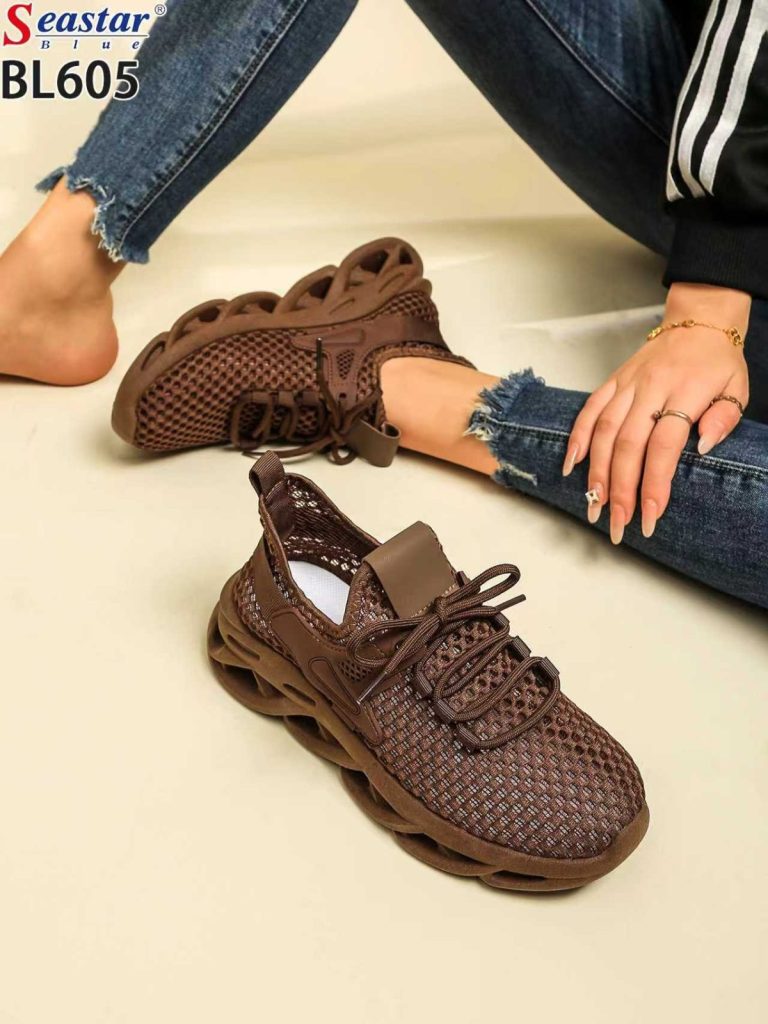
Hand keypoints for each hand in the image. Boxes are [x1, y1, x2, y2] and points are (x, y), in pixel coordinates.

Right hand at [562, 283, 749, 542]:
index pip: (665, 445)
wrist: (698, 320)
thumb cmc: (717, 361)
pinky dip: (577, 438)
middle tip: (617, 522)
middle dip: (620, 489)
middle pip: (628, 445)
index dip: (654, 483)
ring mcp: (628, 385)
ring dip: (596, 472)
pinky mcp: (613, 382)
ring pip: (604, 431)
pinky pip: (589, 410)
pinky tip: (571, 465)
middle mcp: (651, 388)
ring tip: (593, 504)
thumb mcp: (738, 387)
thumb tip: (704, 447)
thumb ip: (724, 418)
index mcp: (686, 391)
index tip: (650, 515)